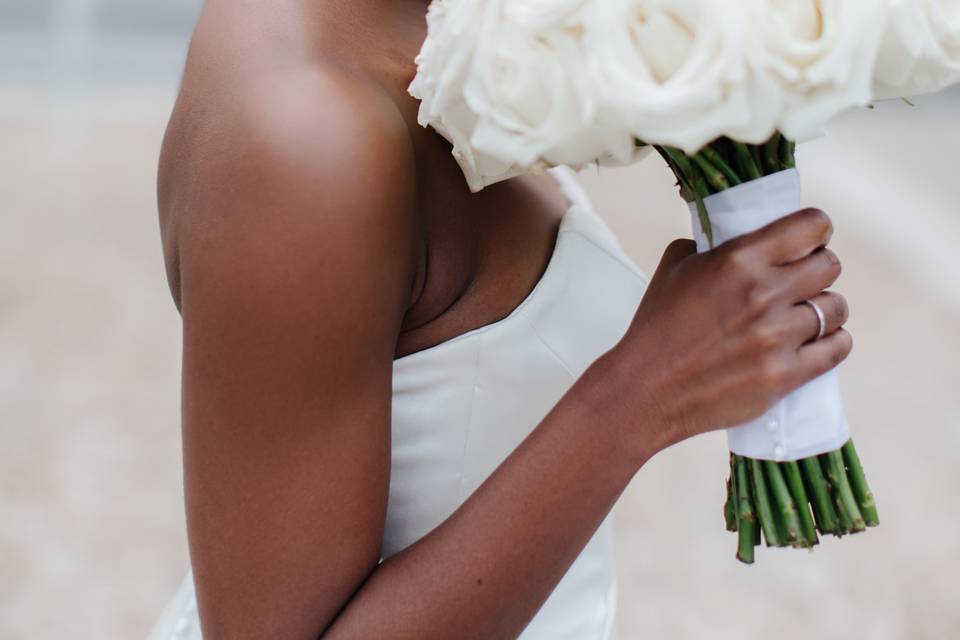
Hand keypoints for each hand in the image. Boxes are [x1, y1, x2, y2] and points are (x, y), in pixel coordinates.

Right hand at [600, 208, 851, 457]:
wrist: (646, 390)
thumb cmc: (657, 327)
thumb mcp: (675, 267)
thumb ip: (713, 245)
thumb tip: (741, 236)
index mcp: (739, 260)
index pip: (812, 226)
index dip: (815, 230)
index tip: (807, 240)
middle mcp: (765, 293)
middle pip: (830, 266)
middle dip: (819, 269)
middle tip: (802, 281)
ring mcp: (778, 337)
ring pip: (836, 308)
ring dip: (824, 309)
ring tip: (804, 316)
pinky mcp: (785, 375)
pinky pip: (837, 348)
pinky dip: (832, 342)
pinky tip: (815, 342)